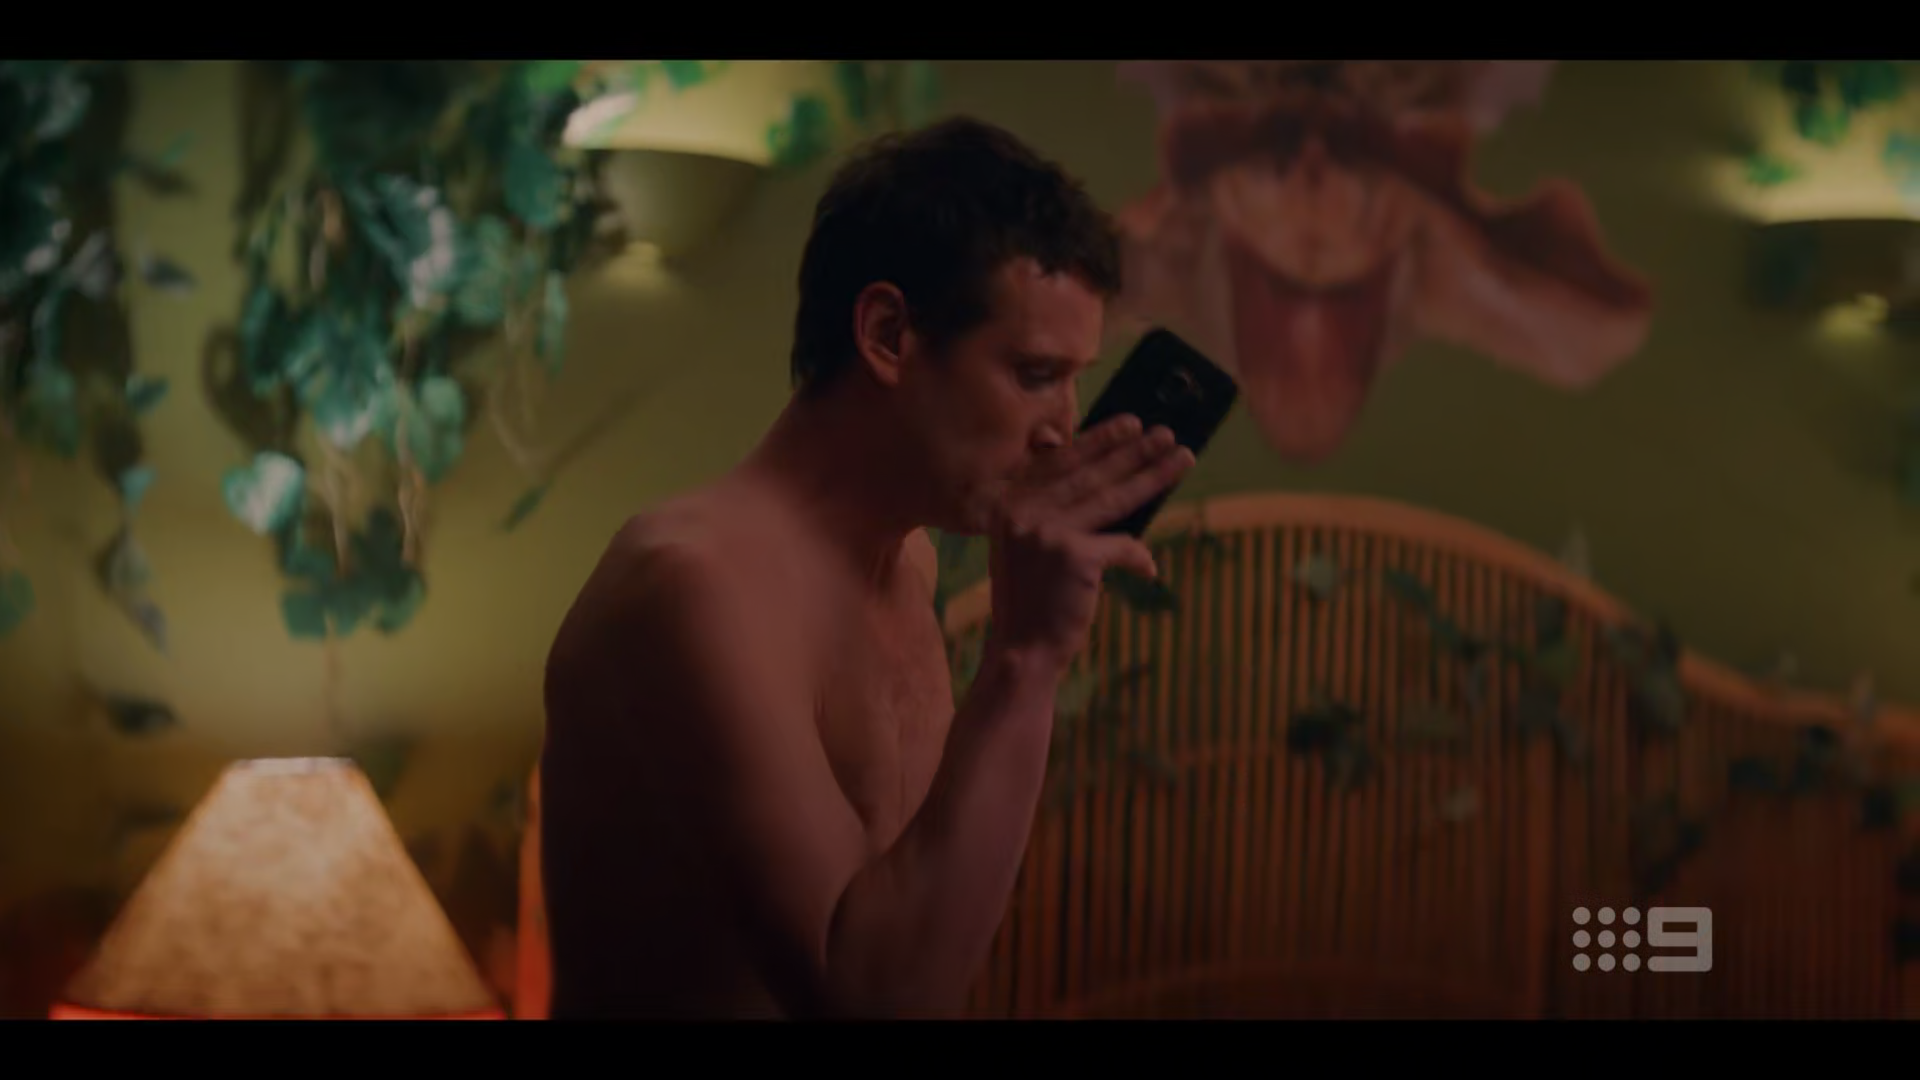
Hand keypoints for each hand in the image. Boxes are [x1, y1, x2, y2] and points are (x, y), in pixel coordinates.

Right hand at [985, 415, 1194, 673]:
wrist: (1022, 651)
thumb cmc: (1032, 599)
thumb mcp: (1026, 547)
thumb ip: (1050, 510)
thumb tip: (1105, 478)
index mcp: (1008, 503)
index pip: (1061, 462)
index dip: (1098, 440)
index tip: (1129, 424)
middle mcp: (1022, 511)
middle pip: (1091, 474)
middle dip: (1134, 451)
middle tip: (1166, 433)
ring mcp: (1046, 532)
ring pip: (1112, 499)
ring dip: (1153, 476)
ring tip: (1182, 459)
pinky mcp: (1074, 556)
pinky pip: (1122, 546)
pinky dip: (1138, 559)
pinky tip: (1149, 567)